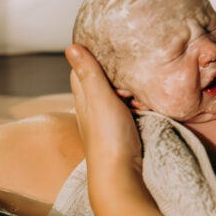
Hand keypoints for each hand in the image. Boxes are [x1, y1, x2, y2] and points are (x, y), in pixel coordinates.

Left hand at [65, 44, 141, 173]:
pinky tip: (143, 98)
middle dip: (112, 68)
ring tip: (139, 76)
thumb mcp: (99, 99)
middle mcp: (92, 107)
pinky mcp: (122, 128)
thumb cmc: (107, 138)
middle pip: (99, 79)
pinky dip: (134, 100)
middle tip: (129, 58)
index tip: (106, 40)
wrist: (121, 175)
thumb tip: (71, 47)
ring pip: (115, 93)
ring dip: (126, 85)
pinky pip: (127, 106)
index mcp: (83, 98)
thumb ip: (89, 73)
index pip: (80, 68)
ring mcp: (107, 119)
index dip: (90, 53)